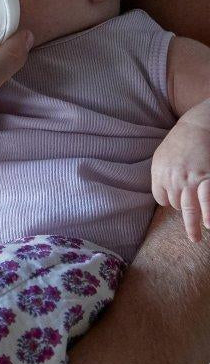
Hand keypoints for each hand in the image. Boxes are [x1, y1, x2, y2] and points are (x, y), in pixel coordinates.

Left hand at [152, 100, 209, 240]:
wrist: (199, 126)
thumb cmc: (183, 142)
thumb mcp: (164, 156)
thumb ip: (163, 175)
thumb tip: (167, 197)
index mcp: (159, 172)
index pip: (162, 198)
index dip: (171, 203)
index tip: (180, 204)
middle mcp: (172, 177)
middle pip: (177, 205)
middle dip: (186, 220)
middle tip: (193, 237)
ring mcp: (190, 178)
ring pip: (190, 207)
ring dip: (195, 224)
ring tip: (198, 237)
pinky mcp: (207, 177)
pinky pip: (206, 200)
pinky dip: (208, 213)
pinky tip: (209, 224)